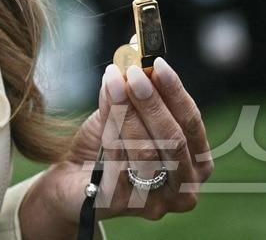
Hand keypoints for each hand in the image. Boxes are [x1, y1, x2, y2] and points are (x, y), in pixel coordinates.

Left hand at [30, 59, 212, 230]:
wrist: (70, 181)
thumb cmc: (105, 148)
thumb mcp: (123, 115)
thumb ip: (131, 93)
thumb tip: (130, 60)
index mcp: (195, 163)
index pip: (191, 125)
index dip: (176, 93)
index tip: (157, 64)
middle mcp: (183, 189)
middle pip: (174, 141)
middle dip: (153, 103)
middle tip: (133, 73)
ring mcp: (156, 202)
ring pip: (146, 152)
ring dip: (128, 112)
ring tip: (113, 81)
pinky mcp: (123, 205)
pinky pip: (118, 164)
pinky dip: (111, 130)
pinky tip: (103, 106)